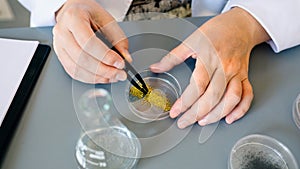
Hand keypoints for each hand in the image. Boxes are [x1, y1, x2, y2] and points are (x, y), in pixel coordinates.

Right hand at [53, 0, 131, 82]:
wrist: (75, 11)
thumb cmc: (89, 13)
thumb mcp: (107, 20)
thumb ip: (118, 39)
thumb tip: (126, 58)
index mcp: (73, 18)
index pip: (89, 42)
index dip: (106, 56)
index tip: (120, 63)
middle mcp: (62, 32)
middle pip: (82, 58)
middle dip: (104, 70)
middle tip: (119, 73)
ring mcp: (58, 45)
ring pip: (76, 69)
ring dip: (97, 77)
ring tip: (113, 76)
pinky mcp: (60, 56)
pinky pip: (74, 72)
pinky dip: (90, 78)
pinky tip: (102, 77)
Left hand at [150, 7, 269, 127]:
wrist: (239, 25)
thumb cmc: (215, 31)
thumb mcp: (191, 40)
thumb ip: (172, 57)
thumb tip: (156, 68)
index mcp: (209, 57)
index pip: (197, 85)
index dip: (185, 102)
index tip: (175, 112)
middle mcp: (225, 67)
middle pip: (212, 96)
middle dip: (196, 114)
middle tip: (183, 122)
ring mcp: (237, 73)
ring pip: (231, 99)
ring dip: (216, 115)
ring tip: (202, 122)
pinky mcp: (245, 76)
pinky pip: (247, 96)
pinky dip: (240, 110)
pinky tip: (229, 118)